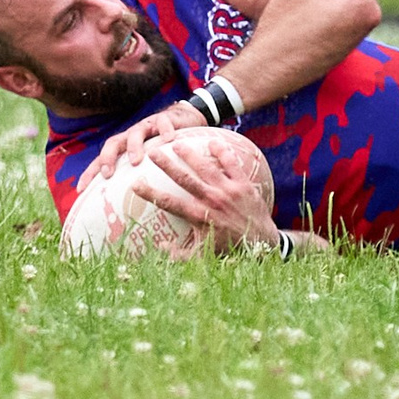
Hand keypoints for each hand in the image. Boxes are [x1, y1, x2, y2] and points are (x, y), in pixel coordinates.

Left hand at [88, 100, 202, 186]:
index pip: (101, 159)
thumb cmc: (161, 147)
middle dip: (107, 158)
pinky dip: (165, 130)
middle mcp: (131, 136)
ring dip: (134, 147)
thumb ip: (137, 178)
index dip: (90, 173)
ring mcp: (147, 126)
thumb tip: (129, 209)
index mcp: (124, 147)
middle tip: (108, 174)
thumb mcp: (147, 162)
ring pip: (136, 133)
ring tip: (136, 161)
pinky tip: (168, 140)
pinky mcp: (165, 119)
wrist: (182, 120)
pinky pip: (163, 122)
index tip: (81, 190)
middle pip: (113, 143)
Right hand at [140, 135, 278, 257]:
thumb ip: (179, 254)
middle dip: (167, 165)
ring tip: (176, 143)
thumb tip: (159, 247)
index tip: (136, 184)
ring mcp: (228, 191)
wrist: (262, 244)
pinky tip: (212, 141)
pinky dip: (222, 152)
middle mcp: (212, 201)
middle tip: (152, 152)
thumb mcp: (202, 257)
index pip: (169, 203)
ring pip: (206, 167)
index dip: (151, 193)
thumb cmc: (229, 249)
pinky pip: (231, 164)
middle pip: (185, 179)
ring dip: (190, 154)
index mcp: (200, 217)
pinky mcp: (243, 184)